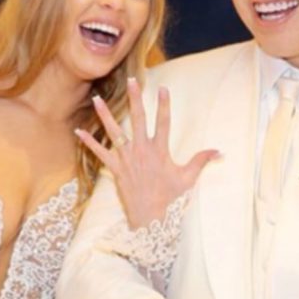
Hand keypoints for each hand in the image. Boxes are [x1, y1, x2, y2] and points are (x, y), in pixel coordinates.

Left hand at [76, 78, 218, 229]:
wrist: (150, 218)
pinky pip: (100, 153)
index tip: (163, 88)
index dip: (164, 104)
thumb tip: (220, 151)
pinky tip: (79, 131)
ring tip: (97, 98)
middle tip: (132, 81)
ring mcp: (127, 158)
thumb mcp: (188, 178)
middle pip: (138, 119)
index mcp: (160, 150)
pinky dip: (89, 142)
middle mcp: (142, 150)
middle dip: (135, 98)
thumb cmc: (170, 198)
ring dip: (105, 115)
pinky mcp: (116, 168)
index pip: (164, 122)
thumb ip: (201, 161)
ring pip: (115, 132)